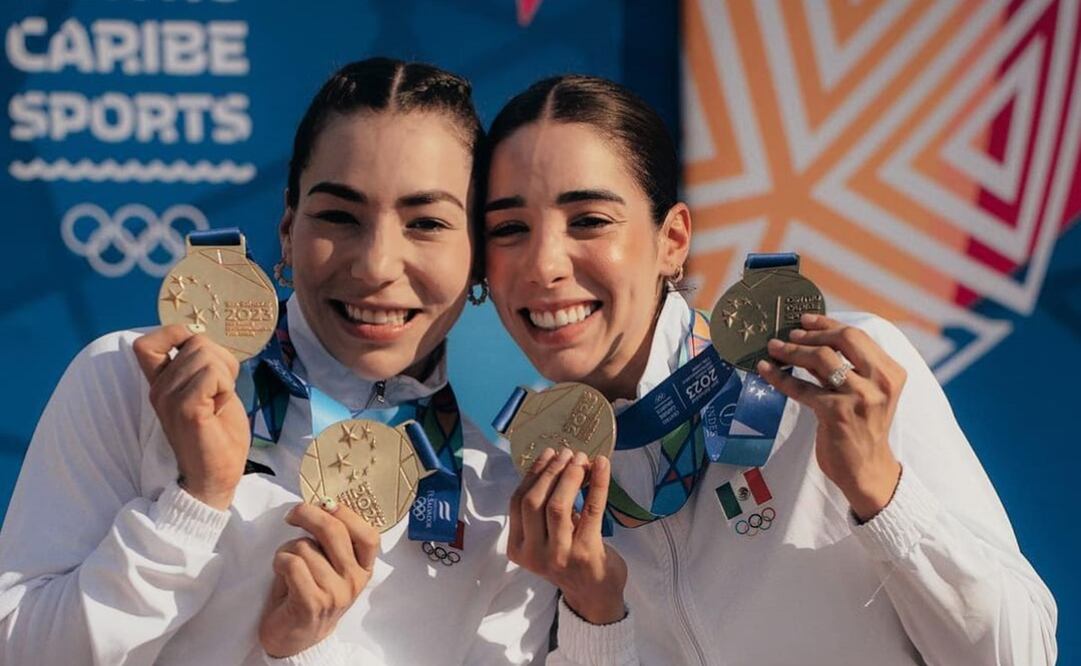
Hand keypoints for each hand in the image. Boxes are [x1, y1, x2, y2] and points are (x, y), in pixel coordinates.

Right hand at [132, 325, 248, 509]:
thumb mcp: (210, 391)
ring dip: (226, 376)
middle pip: (196, 343)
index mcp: (161, 384)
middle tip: (221, 393)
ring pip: (206, 356)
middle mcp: (159, 389)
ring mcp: (169, 398)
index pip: (148, 343)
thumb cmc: (218, 435)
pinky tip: (221, 408)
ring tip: (220, 403)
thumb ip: (201, 367)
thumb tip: (203, 339)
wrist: (216, 478)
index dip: (176, 334)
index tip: (203, 356)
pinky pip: (212, 374)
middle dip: (222, 362)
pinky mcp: (186, 409)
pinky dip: (227, 387)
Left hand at [259, 502, 378, 657]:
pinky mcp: (312, 603)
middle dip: (308, 514)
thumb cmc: (309, 594)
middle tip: (292, 515)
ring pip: (305, 547)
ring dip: (287, 549)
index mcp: (363, 569)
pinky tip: (280, 571)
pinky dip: (279, 561)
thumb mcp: (330, 567)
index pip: (368, 534)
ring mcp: (335, 593)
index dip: (346, 513)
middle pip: (334, 531)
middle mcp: (354, 581)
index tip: (325, 504)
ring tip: (287, 564)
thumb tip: (324, 504)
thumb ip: (332, 541)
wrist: (295, 639)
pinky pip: (292, 564)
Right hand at [508, 447, 626, 623]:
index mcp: (518, 548)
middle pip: (534, 502)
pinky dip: (598, 483)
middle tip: (567, 453)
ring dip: (570, 476)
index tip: (548, 454)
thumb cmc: (569, 558)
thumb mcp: (546, 537)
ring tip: (581, 458)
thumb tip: (557, 461)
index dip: (533, 474)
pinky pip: (591, 510)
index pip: (518, 502)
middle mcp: (534, 554)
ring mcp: (558, 555)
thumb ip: (543, 509)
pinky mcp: (586, 553)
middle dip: (551, 472)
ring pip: (557, 506)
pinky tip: (603, 465)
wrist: (594, 593)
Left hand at [757, 313, 904, 521]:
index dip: (828, 324)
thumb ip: (845, 369)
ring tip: (774, 348)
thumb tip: (810, 341)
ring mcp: (860, 397)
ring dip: (793, 351)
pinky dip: (780, 377)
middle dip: (811, 334)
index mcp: (891, 373)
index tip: (805, 319)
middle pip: (843, 339)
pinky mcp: (837, 413)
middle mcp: (880, 382)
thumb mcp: (865, 394)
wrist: (868, 471)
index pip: (857, 336)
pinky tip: (766, 370)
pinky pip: (802, 388)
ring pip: (821, 359)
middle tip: (788, 335)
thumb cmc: (863, 430)